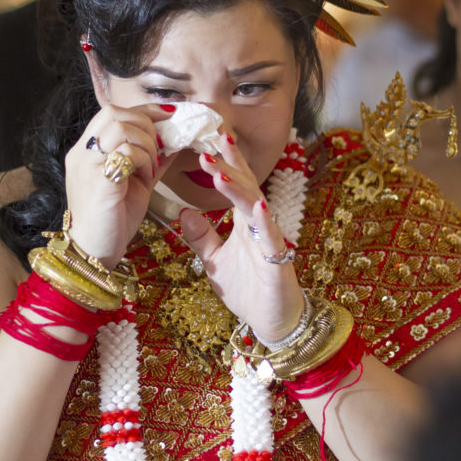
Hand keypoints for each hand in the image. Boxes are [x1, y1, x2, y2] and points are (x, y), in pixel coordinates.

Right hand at [65, 104, 175, 266]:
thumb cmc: (113, 220)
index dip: (143, 111)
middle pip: (114, 113)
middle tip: (158, 148)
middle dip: (145, 124)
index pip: (111, 112)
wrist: (95, 252)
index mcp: (87, 151)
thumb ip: (150, 160)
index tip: (168, 117)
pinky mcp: (98, 180)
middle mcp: (82, 153)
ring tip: (151, 166)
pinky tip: (146, 177)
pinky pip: (125, 152)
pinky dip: (143, 159)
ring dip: (146, 143)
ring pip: (120, 127)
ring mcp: (87, 164)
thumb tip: (174, 143)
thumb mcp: (135, 183)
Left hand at [179, 133, 303, 341]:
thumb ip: (201, 236)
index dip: (227, 162)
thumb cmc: (248, 289)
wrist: (272, 322)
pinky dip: (264, 222)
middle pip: (245, 188)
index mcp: (244, 223)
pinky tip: (257, 206)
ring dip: (238, 189)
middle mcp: (258, 226)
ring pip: (255, 208)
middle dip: (228, 168)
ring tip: (220, 174)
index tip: (214, 138)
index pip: (236, 185)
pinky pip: (271, 238)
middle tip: (209, 147)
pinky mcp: (277, 262)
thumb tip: (183, 211)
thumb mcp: (214, 261)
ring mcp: (269, 241)